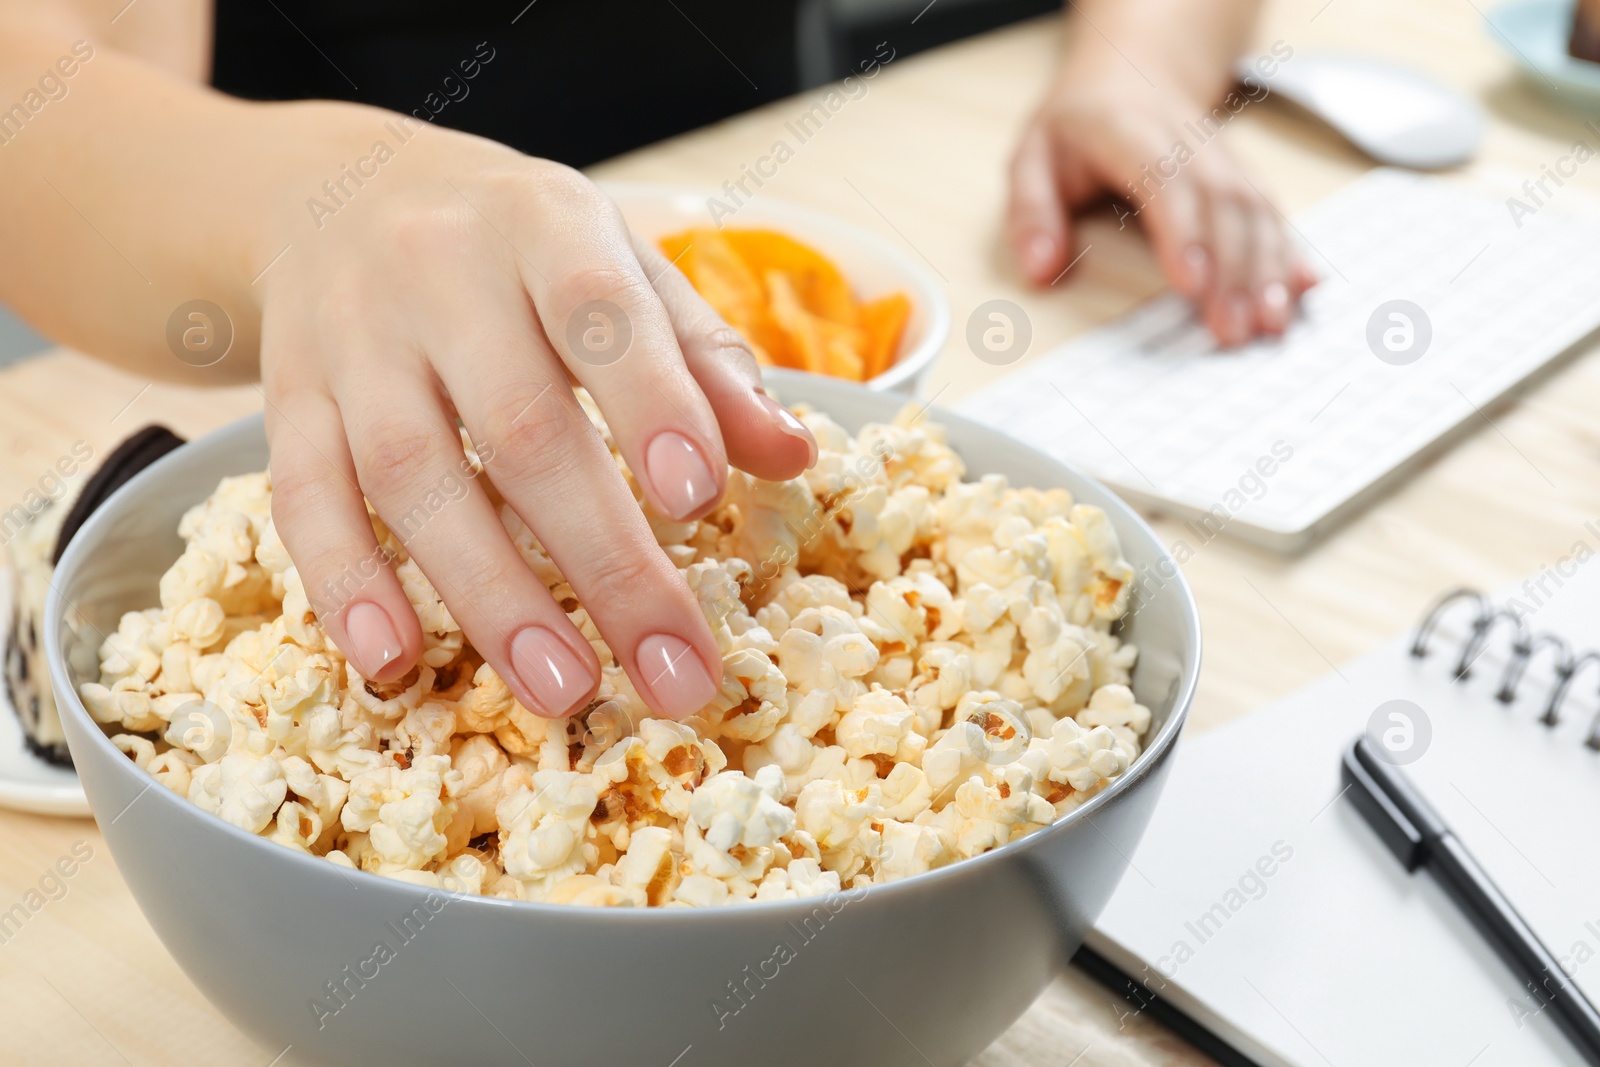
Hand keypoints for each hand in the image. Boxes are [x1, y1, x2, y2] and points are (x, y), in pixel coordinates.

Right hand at [258, 115, 816, 720]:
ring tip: (564, 690)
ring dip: (489, 595)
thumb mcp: (621, 265)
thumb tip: (792, 456)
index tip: (697, 502)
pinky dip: (346, 585)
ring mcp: (350, 341)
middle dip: (603, 561)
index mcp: (546, 226)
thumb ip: (704, 361)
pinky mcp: (285, 400)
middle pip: (519, 427)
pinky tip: (393, 661)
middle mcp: (438, 275)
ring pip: (411, 475)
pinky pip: (303, 497)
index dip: (650, 404)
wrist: (339, 192)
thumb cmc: (517, 248)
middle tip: (671, 672)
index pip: (599, 311)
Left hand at [1006, 67, 1315, 345]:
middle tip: (1231, 331)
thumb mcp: (1032, 156)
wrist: (1134, 74)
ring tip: (1269, 324)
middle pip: (1221, 205)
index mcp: (1130, 133)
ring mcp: (1223, 161)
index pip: (1165, 181)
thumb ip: (1031, 212)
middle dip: (1232, 271)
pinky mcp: (1243, 180)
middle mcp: (1189, 144)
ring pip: (1255, 212)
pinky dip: (1290, 253)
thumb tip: (1040, 269)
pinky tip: (1304, 290)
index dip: (1184, 232)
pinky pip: (1272, 215)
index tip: (1192, 285)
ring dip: (1267, 270)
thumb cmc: (1079, 127)